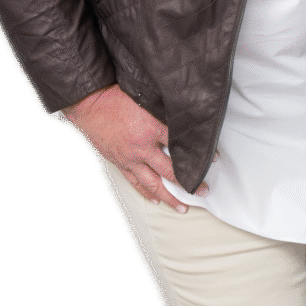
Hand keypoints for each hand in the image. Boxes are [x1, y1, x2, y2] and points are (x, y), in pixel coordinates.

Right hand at [63, 84, 207, 211]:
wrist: (91, 104)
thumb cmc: (118, 98)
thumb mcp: (147, 101)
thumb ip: (165, 113)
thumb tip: (184, 118)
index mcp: (152, 129)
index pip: (181, 145)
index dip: (199, 152)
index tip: (214, 158)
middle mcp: (142, 148)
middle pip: (170, 171)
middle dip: (188, 182)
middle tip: (203, 191)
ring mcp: (130, 158)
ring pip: (153, 184)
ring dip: (169, 197)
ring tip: (182, 207)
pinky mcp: (120, 163)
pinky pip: (135, 182)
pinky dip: (146, 193)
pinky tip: (155, 200)